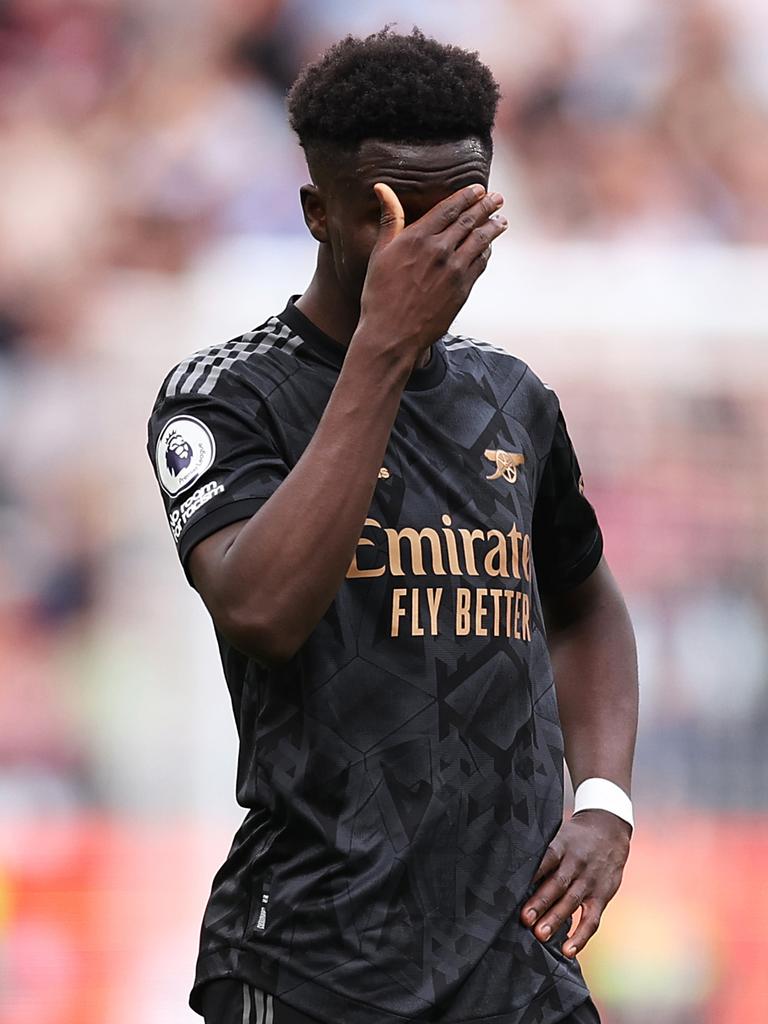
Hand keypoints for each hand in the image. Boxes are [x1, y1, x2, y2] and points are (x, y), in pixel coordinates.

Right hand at [357, 182, 506, 360]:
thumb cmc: (379, 295)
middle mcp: (439, 250)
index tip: (477, 189)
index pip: (449, 208)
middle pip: (469, 221)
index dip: (466, 196)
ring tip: (501, 221)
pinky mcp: (462, 290)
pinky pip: (480, 264)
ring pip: (480, 241)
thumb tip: (381, 187)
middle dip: (486, 206)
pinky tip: (488, 249)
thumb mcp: (380, 253)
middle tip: (498, 197)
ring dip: (493, 228)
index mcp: (417, 237)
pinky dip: (486, 253)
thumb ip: (389, 219)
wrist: (392, 334)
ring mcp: (454, 270)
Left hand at [520, 809, 630, 957]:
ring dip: (556, 919)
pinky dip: (581, 936)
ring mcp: (590, 881)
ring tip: (540, 935)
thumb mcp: (558, 836)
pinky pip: (592, 919)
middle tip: (525, 919)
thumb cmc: (574, 838)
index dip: (532, 874)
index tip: (515, 888)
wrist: (609, 830)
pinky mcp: (602, 896)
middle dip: (541, 902)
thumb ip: (542, 855)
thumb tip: (512, 873)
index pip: (545, 859)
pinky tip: (568, 950)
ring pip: (572, 902)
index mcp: (561, 847)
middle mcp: (576, 864)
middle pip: (557, 884)